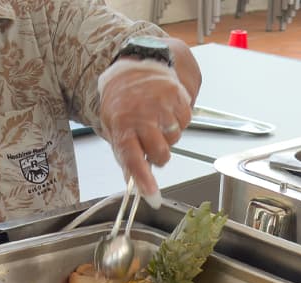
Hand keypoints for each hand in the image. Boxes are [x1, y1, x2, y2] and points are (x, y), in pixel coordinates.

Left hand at [97, 58, 192, 207]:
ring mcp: (162, 106)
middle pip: (161, 155)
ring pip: (175, 140)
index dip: (145, 182)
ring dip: (168, 137)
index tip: (153, 198)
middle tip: (151, 143)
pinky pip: (185, 123)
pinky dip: (178, 122)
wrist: (133, 67)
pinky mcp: (177, 97)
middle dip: (159, 156)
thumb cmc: (122, 102)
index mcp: (123, 127)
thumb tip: (133, 184)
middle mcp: (143, 117)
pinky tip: (167, 112)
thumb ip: (125, 156)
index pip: (134, 161)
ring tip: (157, 121)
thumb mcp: (114, 129)